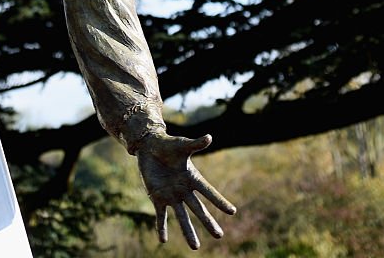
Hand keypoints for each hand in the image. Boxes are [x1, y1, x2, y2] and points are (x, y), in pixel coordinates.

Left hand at [136, 130, 235, 249]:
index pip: (208, 192)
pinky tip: (163, 240)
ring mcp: (171, 195)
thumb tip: (209, 137)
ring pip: (182, 217)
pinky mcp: (157, 197)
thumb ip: (195, 144)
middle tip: (219, 235)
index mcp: (192, 178)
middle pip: (198, 209)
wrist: (150, 147)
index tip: (232, 212)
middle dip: (208, 222)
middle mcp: (184, 190)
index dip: (219, 201)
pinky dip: (161, 227)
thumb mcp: (182, 144)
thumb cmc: (169, 144)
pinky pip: (161, 215)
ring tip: (194, 247)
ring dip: (188, 231)